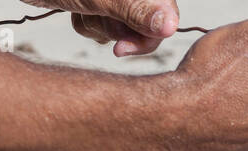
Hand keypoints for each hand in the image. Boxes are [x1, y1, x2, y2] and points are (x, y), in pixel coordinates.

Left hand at [23, 1, 179, 55]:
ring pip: (120, 29)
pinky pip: (102, 27)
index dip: (145, 38)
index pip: (165, 16)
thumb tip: (170, 25)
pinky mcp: (101, 5)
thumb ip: (137, 10)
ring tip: (83, 9)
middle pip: (144, 26)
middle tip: (97, 17)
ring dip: (98, 27)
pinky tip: (77, 11)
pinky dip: (87, 24)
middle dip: (116, 30)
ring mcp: (117, 0)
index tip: (120, 48)